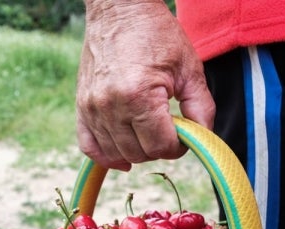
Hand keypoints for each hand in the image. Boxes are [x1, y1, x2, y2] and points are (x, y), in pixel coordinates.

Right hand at [76, 0, 214, 170]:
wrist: (119, 11)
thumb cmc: (156, 34)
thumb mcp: (189, 68)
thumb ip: (201, 108)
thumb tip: (203, 140)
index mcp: (139, 96)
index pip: (161, 146)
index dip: (178, 146)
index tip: (183, 134)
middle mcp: (111, 106)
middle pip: (139, 154)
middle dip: (158, 147)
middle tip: (167, 128)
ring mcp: (92, 109)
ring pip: (116, 154)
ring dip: (136, 151)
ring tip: (148, 131)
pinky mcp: (81, 108)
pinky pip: (89, 147)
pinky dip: (106, 156)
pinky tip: (122, 155)